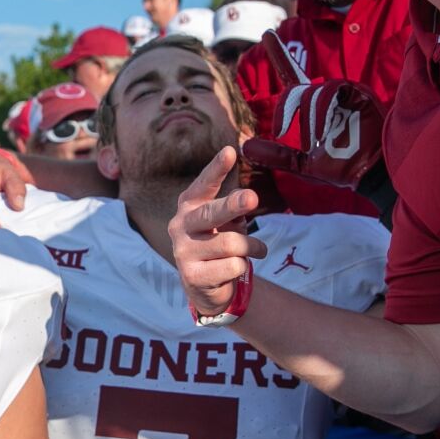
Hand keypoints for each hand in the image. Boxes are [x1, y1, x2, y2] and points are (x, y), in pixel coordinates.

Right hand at [168, 148, 267, 316]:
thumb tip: (244, 196)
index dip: (216, 169)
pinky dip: (243, 266)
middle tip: (252, 198)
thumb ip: (232, 208)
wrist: (205, 286)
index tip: (230, 152)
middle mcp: (180, 226)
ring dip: (252, 246)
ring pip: (230, 243)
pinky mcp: (192, 276)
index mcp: (189, 206)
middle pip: (212, 213)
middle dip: (233, 205)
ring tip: (259, 250)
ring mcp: (183, 251)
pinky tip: (237, 268)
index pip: (204, 185)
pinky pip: (232, 266)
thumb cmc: (218, 244)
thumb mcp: (225, 222)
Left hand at [239, 31, 384, 187]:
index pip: (291, 75)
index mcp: (313, 105)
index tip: (265, 33)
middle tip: (286, 133)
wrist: (369, 173)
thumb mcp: (302, 162)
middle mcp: (327, 94)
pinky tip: (323, 133)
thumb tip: (244, 147)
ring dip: (308, 120)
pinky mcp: (357, 92)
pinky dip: (321, 114)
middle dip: (288, 109)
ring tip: (314, 142)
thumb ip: (275, 155)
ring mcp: (343, 91)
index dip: (278, 54)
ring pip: (313, 92)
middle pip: (298, 88)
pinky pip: (331, 93)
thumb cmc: (340, 167)